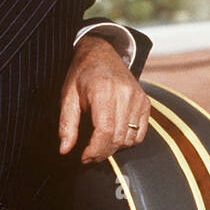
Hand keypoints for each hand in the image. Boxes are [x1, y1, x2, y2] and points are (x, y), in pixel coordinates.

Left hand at [58, 34, 149, 163]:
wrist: (101, 52)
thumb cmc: (81, 74)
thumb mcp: (67, 96)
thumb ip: (66, 124)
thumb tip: (65, 150)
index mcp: (104, 91)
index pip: (105, 131)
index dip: (94, 150)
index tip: (83, 158)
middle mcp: (125, 94)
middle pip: (118, 138)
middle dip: (102, 153)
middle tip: (89, 155)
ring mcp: (138, 97)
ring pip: (130, 138)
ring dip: (115, 148)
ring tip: (100, 144)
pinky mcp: (145, 101)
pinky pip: (141, 132)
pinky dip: (128, 140)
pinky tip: (114, 135)